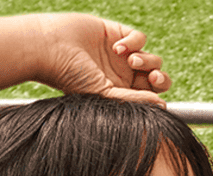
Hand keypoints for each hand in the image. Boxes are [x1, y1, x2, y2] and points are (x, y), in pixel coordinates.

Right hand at [33, 14, 171, 103]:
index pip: (149, 96)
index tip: (157, 98)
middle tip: (152, 77)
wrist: (49, 48)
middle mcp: (122, 75)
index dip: (157, 95)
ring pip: (151, 58)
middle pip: (156, 78)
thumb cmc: (69, 75)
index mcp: (119, 93)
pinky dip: (134, 42)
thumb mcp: (103, 94)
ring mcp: (121, 55)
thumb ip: (133, 99)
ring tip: (129, 61)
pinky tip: (117, 47)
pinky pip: (139, 38)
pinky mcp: (117, 33)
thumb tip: (162, 105)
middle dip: (160, 78)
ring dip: (147, 60)